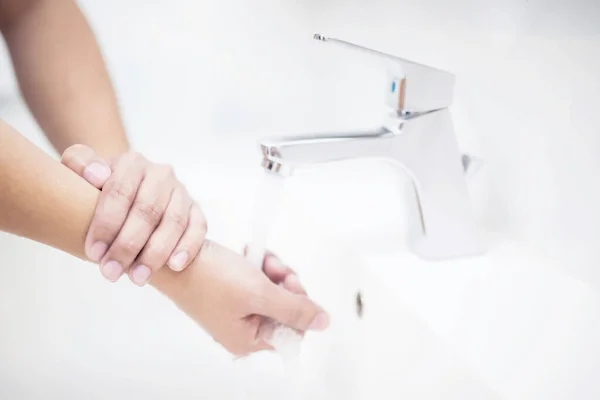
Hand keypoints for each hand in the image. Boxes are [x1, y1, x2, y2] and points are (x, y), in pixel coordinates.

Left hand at [61, 144, 205, 285]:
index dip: (106, 224)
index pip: (120, 192)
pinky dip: (188, 247)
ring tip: (138, 278)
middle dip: (128, 246)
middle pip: (147, 211)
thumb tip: (95, 176)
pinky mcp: (195, 210)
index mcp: (132, 163)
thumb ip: (79, 162)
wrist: (129, 191)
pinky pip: (198, 228)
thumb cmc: (100, 188)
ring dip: (156, 253)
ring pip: (173, 222)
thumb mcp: (83, 170)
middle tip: (111, 273)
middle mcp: (160, 174)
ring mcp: (181, 192)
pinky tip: (174, 266)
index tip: (93, 253)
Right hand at [152, 240, 329, 355]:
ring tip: (259, 257)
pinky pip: (256, 281)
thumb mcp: (259, 293)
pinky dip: (258, 267)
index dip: (299, 305)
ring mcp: (236, 310)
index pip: (293, 331)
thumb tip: (323, 322)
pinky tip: (250, 255)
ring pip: (273, 291)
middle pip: (285, 308)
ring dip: (272, 270)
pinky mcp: (230, 292)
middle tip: (274, 266)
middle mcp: (244, 329)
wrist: (175, 256)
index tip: (290, 284)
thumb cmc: (210, 279)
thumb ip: (295, 309)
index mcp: (250, 340)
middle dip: (285, 282)